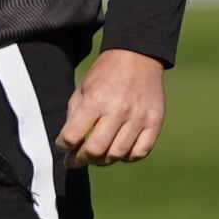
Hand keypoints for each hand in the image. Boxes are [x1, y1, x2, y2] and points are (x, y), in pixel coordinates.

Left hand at [60, 46, 165, 165]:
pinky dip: (127, 157)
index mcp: (95, 101)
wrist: (137, 57)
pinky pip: (141, 151)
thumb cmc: (104, 75)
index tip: (63, 148)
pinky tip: (118, 152)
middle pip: (96, 150)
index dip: (63, 147)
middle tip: (77, 160)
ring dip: (103, 161)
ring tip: (96, 157)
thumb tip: (69, 145)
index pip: (72, 136)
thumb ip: (74, 117)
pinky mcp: (155, 121)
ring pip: (118, 154)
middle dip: (81, 159)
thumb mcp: (82, 90)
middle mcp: (118, 110)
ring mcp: (139, 117)